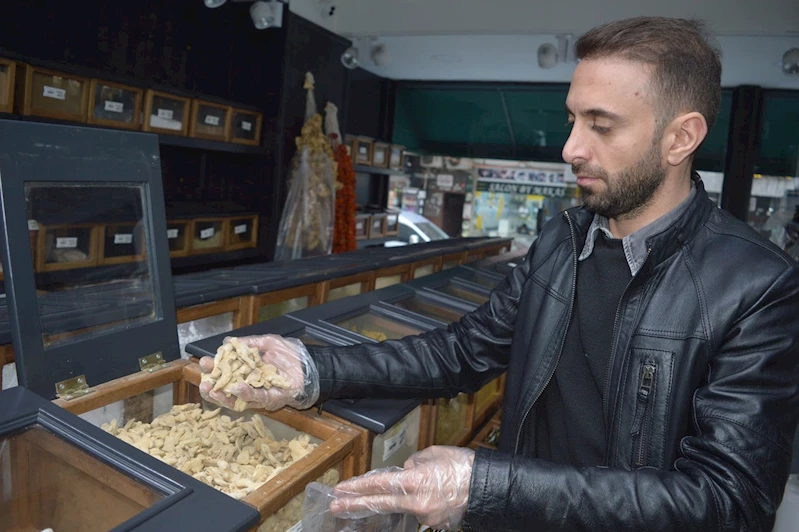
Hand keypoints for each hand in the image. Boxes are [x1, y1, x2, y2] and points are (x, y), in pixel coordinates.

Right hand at [198, 334, 318, 410]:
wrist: (312, 365)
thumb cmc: (292, 355)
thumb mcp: (268, 343)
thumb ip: (249, 343)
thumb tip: (227, 342)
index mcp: (248, 373)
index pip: (226, 373)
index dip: (214, 369)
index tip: (204, 362)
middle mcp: (252, 386)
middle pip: (227, 390)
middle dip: (212, 386)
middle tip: (202, 378)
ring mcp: (260, 395)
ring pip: (237, 400)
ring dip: (222, 395)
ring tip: (211, 387)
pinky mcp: (272, 400)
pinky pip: (256, 399)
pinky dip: (245, 394)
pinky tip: (237, 387)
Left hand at [330, 446, 474, 530]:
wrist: (489, 489)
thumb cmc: (464, 466)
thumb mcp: (436, 453)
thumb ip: (415, 462)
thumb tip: (405, 470)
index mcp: (415, 482)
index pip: (380, 484)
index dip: (358, 487)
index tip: (342, 490)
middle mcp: (417, 502)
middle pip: (380, 503)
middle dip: (355, 505)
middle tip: (336, 507)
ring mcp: (426, 516)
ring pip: (402, 506)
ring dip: (394, 500)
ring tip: (388, 492)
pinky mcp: (435, 523)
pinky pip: (419, 510)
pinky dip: (417, 502)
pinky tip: (426, 494)